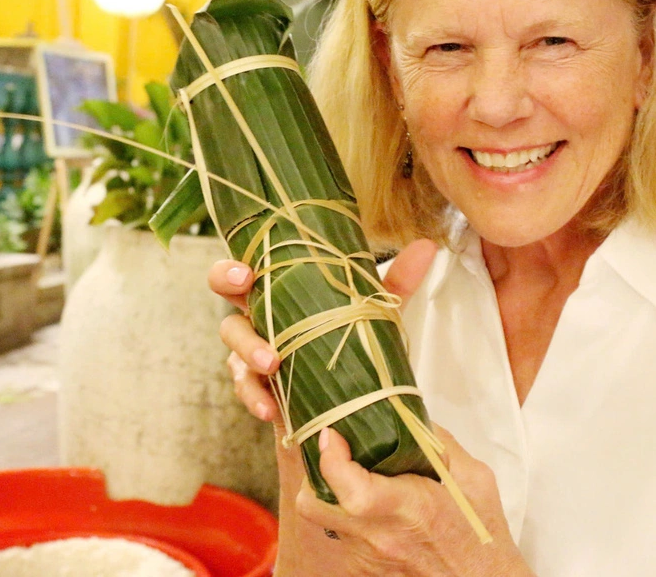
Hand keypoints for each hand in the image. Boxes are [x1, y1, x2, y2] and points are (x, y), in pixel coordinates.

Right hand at [207, 239, 440, 423]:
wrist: (355, 397)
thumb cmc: (351, 339)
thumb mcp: (375, 312)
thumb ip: (397, 281)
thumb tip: (428, 246)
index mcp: (278, 295)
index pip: (244, 273)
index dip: (232, 269)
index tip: (246, 272)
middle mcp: (260, 322)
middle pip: (226, 302)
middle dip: (227, 300)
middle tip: (245, 293)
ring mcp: (255, 359)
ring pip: (233, 351)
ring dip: (249, 352)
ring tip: (272, 363)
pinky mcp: (262, 392)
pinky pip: (247, 392)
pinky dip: (256, 398)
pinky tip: (271, 408)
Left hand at [296, 424, 533, 576]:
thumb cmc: (480, 534)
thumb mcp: (472, 477)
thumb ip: (437, 441)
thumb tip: (404, 412)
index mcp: (408, 510)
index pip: (351, 489)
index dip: (331, 456)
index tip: (332, 432)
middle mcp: (380, 538)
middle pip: (314, 505)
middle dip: (314, 473)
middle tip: (334, 452)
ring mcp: (367, 557)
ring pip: (322, 519)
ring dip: (329, 492)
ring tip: (353, 474)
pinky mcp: (363, 568)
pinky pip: (339, 533)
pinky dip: (345, 514)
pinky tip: (369, 504)